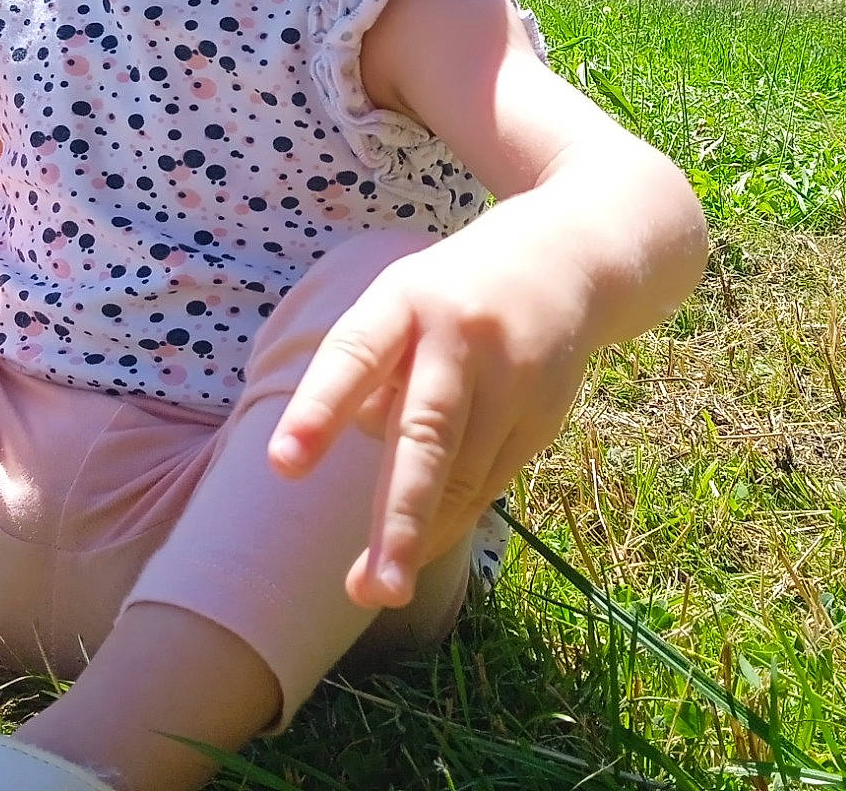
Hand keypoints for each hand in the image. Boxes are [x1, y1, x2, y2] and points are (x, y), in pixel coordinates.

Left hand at [266, 232, 593, 608]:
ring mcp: (513, 377)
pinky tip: (422, 544)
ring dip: (420, 535)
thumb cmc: (448, 296)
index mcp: (407, 300)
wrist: (563, 257)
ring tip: (377, 585)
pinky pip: (491, 481)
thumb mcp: (397, 303)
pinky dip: (453, 516)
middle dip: (399, 517)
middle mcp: (462, 337)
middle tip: (371, 589)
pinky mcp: (545, 413)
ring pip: (463, 474)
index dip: (320, 408)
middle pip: (428, 434)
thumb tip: (366, 457)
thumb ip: (373, 375)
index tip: (282, 464)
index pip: (356, 354)